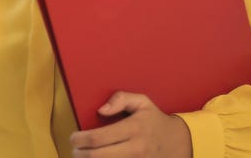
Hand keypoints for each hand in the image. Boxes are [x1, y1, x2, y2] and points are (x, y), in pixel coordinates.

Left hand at [70, 92, 191, 156]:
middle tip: (75, 150)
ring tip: (83, 156)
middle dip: (80, 154)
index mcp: (133, 128)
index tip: (73, 137)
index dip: (80, 139)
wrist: (177, 143)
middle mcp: (135, 149)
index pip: (98, 138)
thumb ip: (120, 99)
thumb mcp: (142, 102)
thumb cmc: (154, 121)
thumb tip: (101, 109)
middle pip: (97, 156)